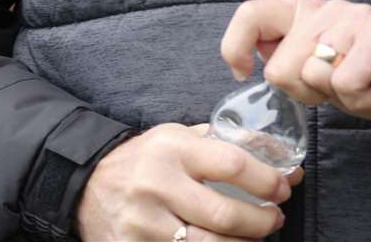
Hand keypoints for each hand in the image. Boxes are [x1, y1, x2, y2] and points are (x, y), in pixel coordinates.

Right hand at [76, 123, 295, 240]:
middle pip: (224, 214)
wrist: (87, 184)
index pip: (233, 165)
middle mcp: (157, 185)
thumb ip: (225, 143)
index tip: (284, 187)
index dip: (267, 180)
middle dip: (262, 220)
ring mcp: (145, 223)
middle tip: (276, 217)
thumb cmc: (145, 160)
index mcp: (172, 149)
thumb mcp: (178, 137)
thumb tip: (283, 160)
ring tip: (256, 236)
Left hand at [220, 0, 370, 121]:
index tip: (244, 71)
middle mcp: (327, 10)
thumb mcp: (321, 68)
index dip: (236, 45)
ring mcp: (353, 20)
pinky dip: (360, 101)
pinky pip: (344, 84)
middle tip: (337, 88)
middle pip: (281, 66)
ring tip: (360, 86)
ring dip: (336, 96)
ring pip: (311, 74)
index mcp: (305, 13)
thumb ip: (290, 59)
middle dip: (304, 92)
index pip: (252, 13)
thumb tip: (253, 58)